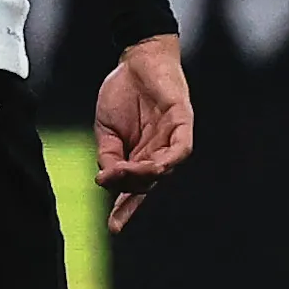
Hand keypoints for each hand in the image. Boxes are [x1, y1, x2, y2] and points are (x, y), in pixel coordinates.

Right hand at [93, 30, 195, 232]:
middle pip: (147, 183)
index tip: (113, 228)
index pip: (134, 189)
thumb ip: (107, 155)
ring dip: (144, 175)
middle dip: (127, 185)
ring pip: (163, 170)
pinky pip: (181, 149)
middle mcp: (157, 153)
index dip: (124, 209)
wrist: (135, 60)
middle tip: (108, 176)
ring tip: (125, 170)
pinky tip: (155, 165)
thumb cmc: (122, 93)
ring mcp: (171, 140)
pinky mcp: (182, 123)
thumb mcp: (105, 129)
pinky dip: (169, 160)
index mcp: (138, 156)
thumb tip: (105, 179)